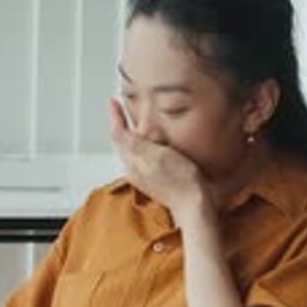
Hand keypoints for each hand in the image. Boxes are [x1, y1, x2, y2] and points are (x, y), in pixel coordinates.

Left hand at [108, 99, 211, 224]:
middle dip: (122, 124)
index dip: (115, 116)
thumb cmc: (180, 181)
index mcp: (133, 161)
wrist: (193, 204)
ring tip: (137, 121)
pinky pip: (144, 157)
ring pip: (132, 149)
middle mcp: (135, 169)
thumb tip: (117, 130)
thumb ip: (135, 144)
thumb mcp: (157, 156)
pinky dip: (145, 145)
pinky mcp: (156, 179)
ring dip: (133, 134)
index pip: (118, 134)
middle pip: (123, 142)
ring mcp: (145, 175)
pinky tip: (154, 143)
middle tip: (121, 109)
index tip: (112, 102)